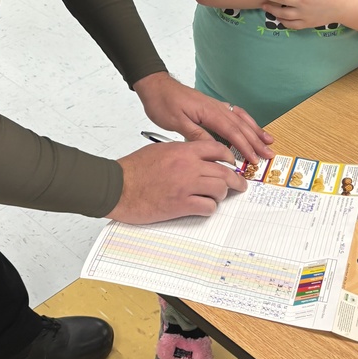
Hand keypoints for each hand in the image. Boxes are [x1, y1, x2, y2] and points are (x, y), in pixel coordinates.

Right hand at [111, 141, 246, 222]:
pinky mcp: (181, 205)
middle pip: (224, 172)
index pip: (216, 149)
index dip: (229, 157)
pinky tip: (204, 207)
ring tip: (216, 198)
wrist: (117, 187)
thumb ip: (180, 152)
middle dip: (236, 180)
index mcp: (183, 150)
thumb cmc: (133, 169)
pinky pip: (207, 207)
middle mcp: (188, 166)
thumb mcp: (160, 150)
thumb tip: (196, 157)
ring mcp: (186, 186)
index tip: (232, 164)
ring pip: (219, 189)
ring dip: (221, 195)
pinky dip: (209, 208)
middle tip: (240, 185)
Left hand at [133, 72, 273, 162]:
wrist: (156, 86)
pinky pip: (235, 113)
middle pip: (241, 126)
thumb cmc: (163, 103)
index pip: (232, 132)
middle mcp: (216, 107)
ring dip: (255, 130)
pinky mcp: (213, 106)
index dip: (245, 147)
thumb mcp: (176, 122)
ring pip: (241, 119)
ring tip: (268, 140)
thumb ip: (196, 134)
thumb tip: (214, 148)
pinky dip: (246, 120)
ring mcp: (216, 106)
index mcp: (209, 112)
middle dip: (256, 141)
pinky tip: (250, 126)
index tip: (254, 159)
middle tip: (269, 154)